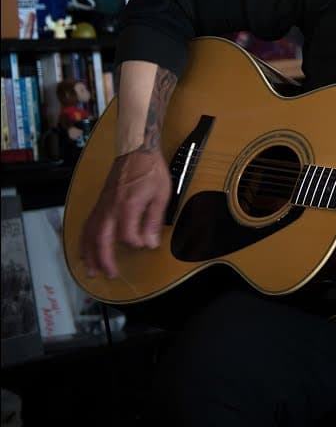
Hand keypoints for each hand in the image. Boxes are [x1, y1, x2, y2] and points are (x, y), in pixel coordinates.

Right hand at [80, 148, 171, 278]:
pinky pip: (87, 225)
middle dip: (103, 259)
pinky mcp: (99, 204)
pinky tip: (85, 250)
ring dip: (89, 254)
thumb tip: (149, 243)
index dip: (135, 244)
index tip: (144, 246)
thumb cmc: (151, 171)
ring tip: (91, 270)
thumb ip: (153, 220)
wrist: (136, 151)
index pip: (126, 235)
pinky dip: (84, 240)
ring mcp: (102, 206)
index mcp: (127, 206)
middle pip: (101, 239)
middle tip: (109, 275)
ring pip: (89, 234)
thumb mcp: (161, 194)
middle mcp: (110, 208)